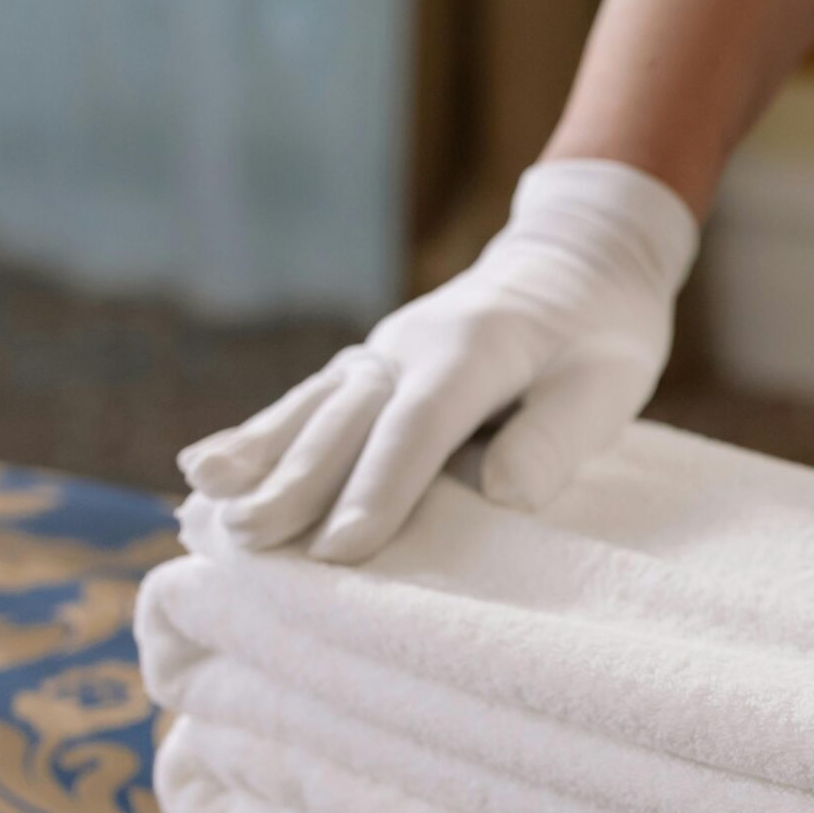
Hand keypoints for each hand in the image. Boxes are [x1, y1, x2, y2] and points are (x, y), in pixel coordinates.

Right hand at [178, 159, 696, 562]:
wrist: (578, 261)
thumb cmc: (603, 331)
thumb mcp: (610, 378)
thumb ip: (558, 434)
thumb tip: (500, 493)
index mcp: (475, 346)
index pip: (419, 425)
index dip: (379, 489)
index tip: (343, 551)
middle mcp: (411, 344)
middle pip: (347, 419)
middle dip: (297, 483)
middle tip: (250, 543)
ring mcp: (382, 353)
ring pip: (312, 407)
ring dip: (259, 458)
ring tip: (203, 501)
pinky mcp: (370, 369)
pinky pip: (308, 405)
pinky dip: (258, 438)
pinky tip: (206, 471)